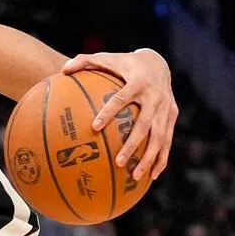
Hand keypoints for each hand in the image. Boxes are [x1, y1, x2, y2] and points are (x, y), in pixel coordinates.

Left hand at [61, 48, 177, 181]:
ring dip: (148, 157)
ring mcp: (166, 108)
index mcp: (137, 82)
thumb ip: (84, 62)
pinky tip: (152, 176)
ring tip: (134, 176)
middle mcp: (155, 96)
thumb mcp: (106, 58)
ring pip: (159, 136)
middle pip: (144, 124)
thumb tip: (62, 70)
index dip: (109, 112)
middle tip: (118, 162)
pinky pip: (167, 140)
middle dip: (132, 145)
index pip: (122, 98)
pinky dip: (161, 158)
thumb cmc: (124, 64)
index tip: (95, 127)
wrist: (157, 62)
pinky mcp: (172, 116)